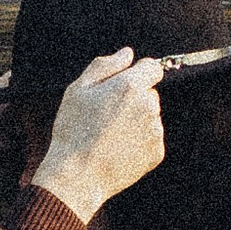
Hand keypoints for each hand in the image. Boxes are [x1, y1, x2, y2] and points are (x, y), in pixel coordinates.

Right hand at [30, 48, 166, 223]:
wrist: (78, 176)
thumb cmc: (73, 131)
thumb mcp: (78, 90)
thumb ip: (105, 65)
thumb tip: (127, 53)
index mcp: (131, 86)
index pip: (152, 67)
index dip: (137, 73)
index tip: (121, 85)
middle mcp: (149, 107)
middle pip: (150, 93)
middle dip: (134, 98)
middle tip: (106, 114)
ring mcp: (155, 131)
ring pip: (150, 116)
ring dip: (136, 120)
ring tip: (109, 134)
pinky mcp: (156, 153)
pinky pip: (151, 139)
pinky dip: (139, 141)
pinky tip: (117, 148)